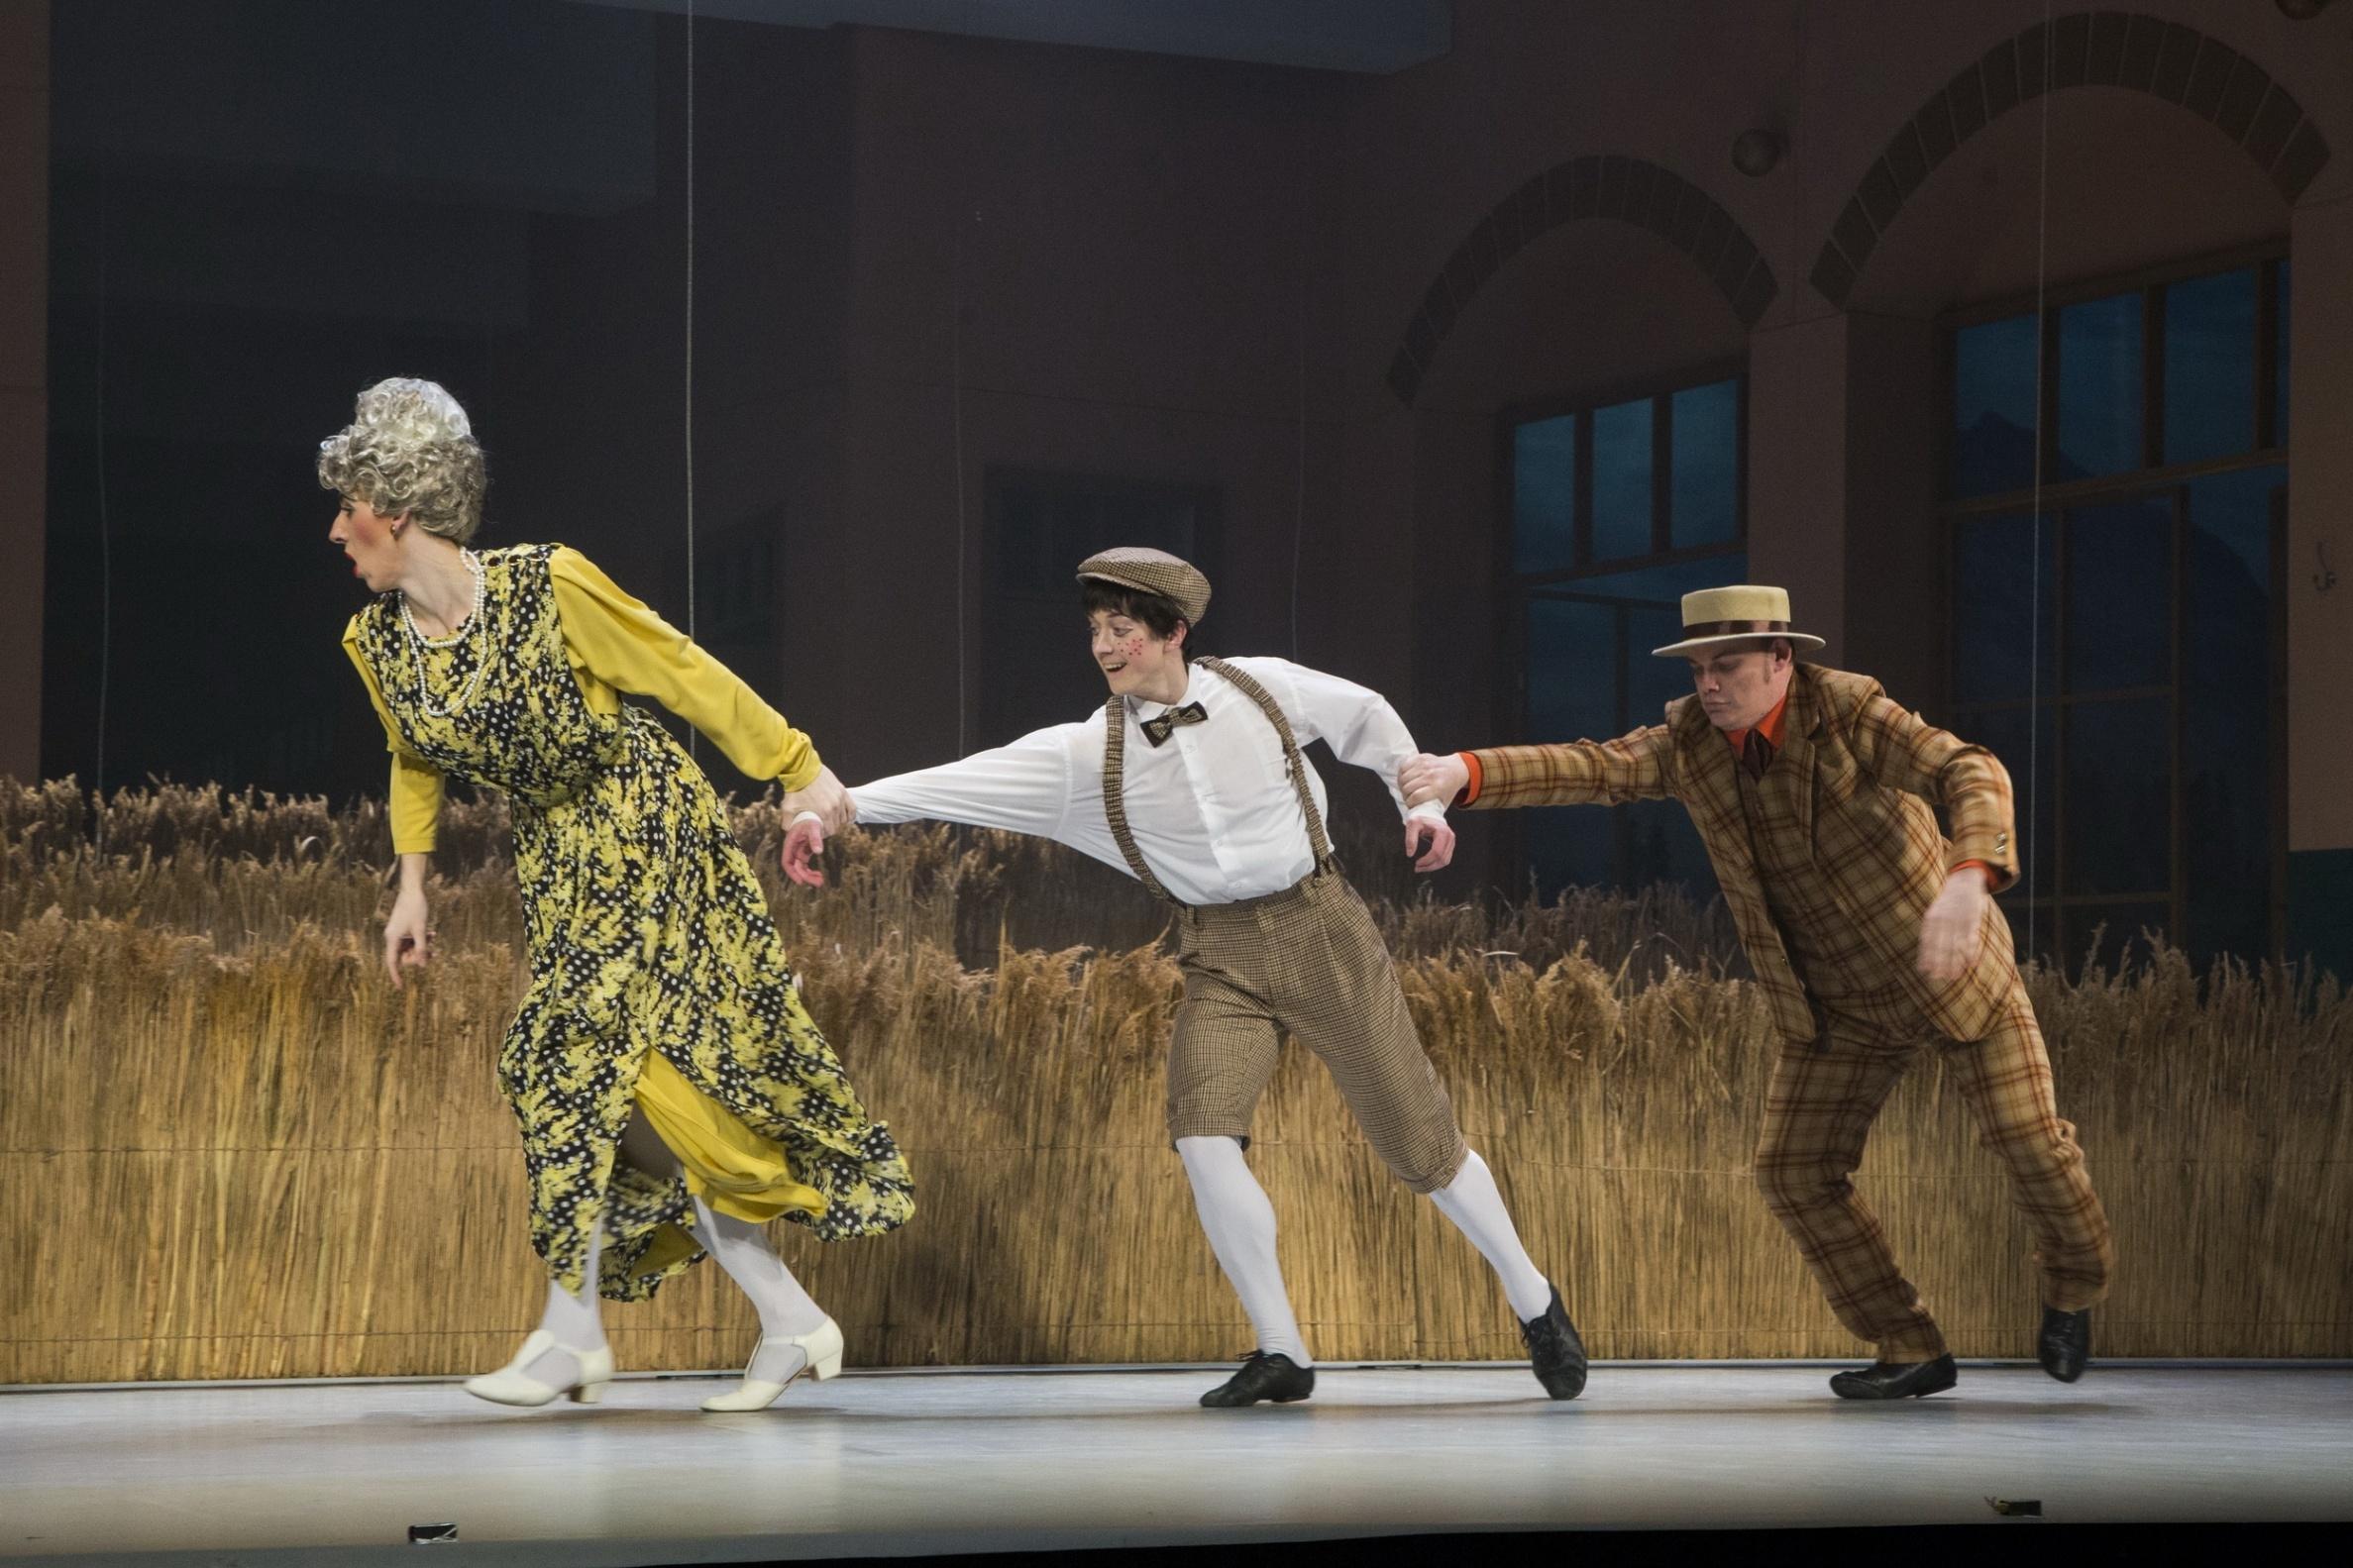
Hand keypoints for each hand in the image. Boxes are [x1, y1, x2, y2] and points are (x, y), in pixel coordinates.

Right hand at [383, 887, 431, 988]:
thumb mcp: (421, 930)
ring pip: (409, 947)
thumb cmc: (416, 908)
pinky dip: (420, 938)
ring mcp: (397, 932)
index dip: (396, 975)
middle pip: (403, 955)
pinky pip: (410, 939)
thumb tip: (422, 966)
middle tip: (434, 952)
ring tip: (434, 938)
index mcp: (392, 938)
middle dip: (418, 955)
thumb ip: (421, 949)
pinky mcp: (402, 927)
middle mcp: (392, 937)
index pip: (392, 962)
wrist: (413, 889)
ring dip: (421, 946)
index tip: (401, 987)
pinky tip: (432, 933)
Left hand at [781, 765, 852, 835]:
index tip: (818, 832)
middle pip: (837, 825)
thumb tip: (788, 831)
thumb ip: (787, 822)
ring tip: (831, 820)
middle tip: (823, 826)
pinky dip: (850, 815)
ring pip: (844, 818)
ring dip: (838, 822)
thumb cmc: (795, 788)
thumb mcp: (788, 807)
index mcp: (824, 813)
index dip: (824, 834)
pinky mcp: (842, 791)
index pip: (830, 831)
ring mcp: (840, 799)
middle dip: (831, 828)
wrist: (802, 769)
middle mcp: (835, 807)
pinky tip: (846, 818)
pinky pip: (852, 807)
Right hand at [782, 813, 829, 887]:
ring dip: (809, 876)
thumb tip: (819, 851)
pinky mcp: (804, 852)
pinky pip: (805, 865)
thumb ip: (815, 838)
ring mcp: (798, 851)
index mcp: (790, 843)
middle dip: (805, 877)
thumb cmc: (810, 819)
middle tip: (819, 883)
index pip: (787, 861)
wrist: (811, 815)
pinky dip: (811, 871)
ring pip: (801, 868)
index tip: (800, 881)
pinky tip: (819, 875)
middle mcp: (792, 849)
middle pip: (795, 867)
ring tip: (820, 882)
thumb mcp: (813, 827)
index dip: (792, 873)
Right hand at [1400, 752, 1468, 811]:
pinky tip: (1405, 779)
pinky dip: (1401, 774)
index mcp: (1438, 787)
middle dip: (1405, 795)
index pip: (1416, 797)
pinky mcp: (1420, 757)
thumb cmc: (1448, 789)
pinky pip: (1403, 767)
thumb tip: (1418, 819)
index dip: (1409, 803)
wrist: (1456, 770)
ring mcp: (1425, 764)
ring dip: (1402, 786)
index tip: (1410, 805)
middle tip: (1408, 798)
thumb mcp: (1443, 802)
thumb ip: (1431, 810)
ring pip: (1403, 778)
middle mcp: (1431, 774)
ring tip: (1406, 789)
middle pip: (1407, 788)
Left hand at [1403, 815, 1455, 872]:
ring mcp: (1451, 842)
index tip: (1416, 863)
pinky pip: (1445, 858)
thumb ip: (1410, 839)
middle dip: (1429, 866)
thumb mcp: (1412, 825)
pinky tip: (1427, 864)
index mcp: (1442, 832)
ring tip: (1421, 868)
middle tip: (1417, 868)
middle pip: (1442, 859)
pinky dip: (1436, 863)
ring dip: (1433, 867)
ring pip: (1445, 861)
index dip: (1427, 860)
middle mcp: (1450, 837)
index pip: (1437, 852)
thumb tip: (1410, 854)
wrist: (1428, 813)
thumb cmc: (1420, 818)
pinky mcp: (1450, 845)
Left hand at [1917, 867, 1988, 981]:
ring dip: (1956, 962)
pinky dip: (1971, 952)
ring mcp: (1960, 920)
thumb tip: (1924, 958)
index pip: (1928, 941)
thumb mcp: (1933, 914)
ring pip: (1957, 945)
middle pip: (1942, 946)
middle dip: (1941, 963)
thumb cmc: (1946, 904)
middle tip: (1939, 978)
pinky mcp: (1973, 920)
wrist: (1964, 882)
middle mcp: (1945, 920)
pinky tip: (1970, 964)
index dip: (1928, 957)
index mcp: (1932, 918)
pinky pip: (1972, 939)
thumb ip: (1929, 934)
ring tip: (1954, 976)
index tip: (1927, 972)